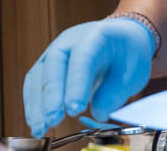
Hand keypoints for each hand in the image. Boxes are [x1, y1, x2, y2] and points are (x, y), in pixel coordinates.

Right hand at [22, 18, 155, 136]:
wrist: (120, 38)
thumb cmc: (127, 54)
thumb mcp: (133, 72)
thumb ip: (115, 93)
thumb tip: (97, 113)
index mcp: (96, 37)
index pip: (82, 59)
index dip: (76, 85)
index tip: (74, 110)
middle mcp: (70, 40)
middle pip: (54, 65)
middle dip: (51, 96)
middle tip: (53, 121)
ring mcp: (55, 51)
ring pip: (39, 75)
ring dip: (37, 104)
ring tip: (40, 129)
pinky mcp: (47, 64)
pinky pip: (34, 83)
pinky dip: (33, 103)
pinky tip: (36, 122)